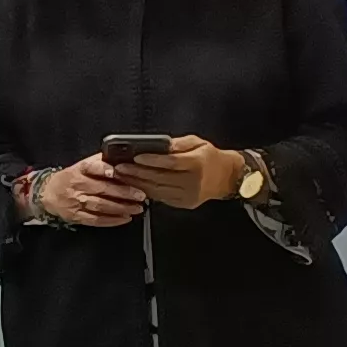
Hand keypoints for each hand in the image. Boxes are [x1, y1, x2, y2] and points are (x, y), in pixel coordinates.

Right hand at [38, 154, 147, 226]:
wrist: (48, 193)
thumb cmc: (70, 178)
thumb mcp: (81, 165)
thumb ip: (100, 162)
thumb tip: (123, 157)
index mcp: (78, 170)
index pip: (91, 167)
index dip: (103, 169)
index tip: (115, 171)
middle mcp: (77, 185)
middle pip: (102, 189)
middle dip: (123, 193)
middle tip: (140, 195)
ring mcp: (76, 202)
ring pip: (101, 206)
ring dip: (121, 208)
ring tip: (137, 208)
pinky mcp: (76, 216)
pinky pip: (96, 219)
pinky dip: (112, 220)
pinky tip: (125, 218)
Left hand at [120, 135, 245, 209]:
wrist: (227, 178)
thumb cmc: (210, 157)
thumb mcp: (198, 143)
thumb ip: (179, 143)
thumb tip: (159, 144)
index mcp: (197, 164)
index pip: (171, 163)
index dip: (152, 160)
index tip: (135, 157)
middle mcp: (193, 181)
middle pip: (160, 178)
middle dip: (136, 173)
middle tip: (119, 167)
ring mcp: (188, 195)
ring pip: (157, 190)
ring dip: (136, 183)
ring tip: (121, 176)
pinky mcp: (183, 203)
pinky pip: (160, 198)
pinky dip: (145, 191)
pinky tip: (134, 185)